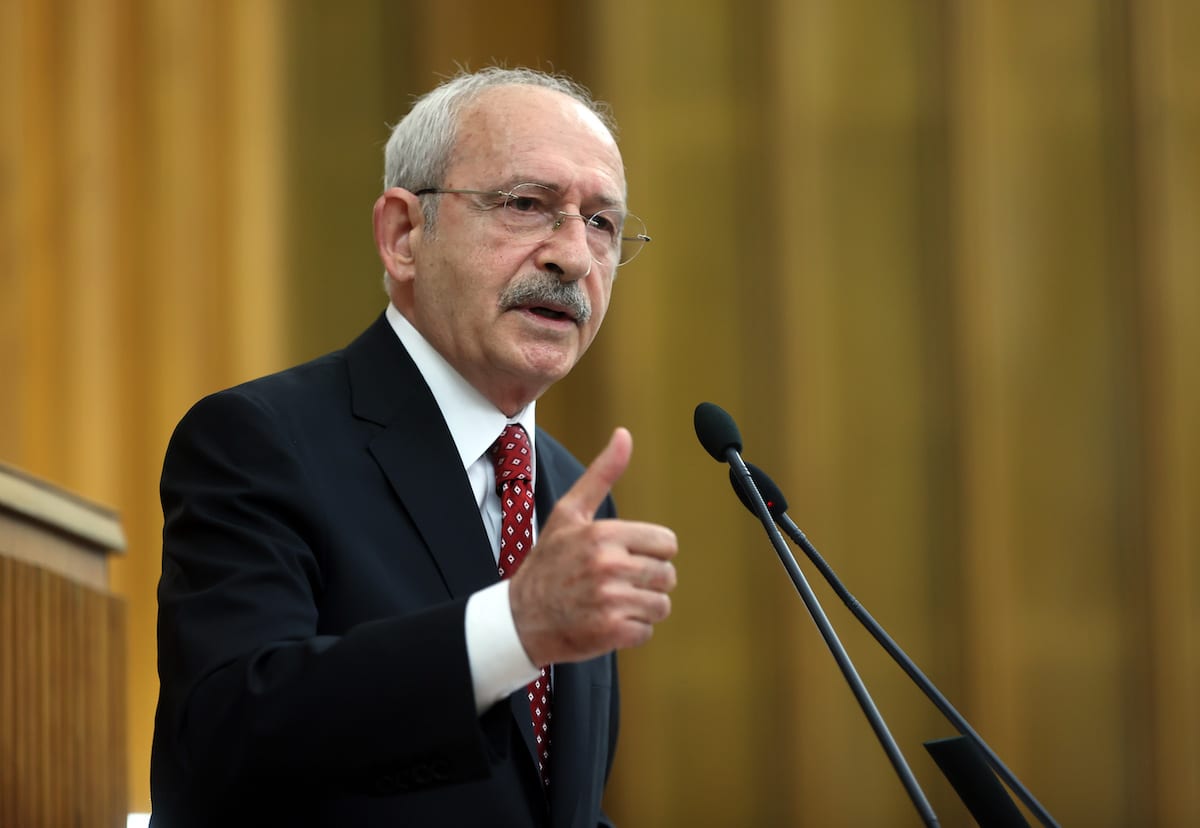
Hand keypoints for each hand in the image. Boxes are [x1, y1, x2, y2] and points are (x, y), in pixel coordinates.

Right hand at [508, 427, 677, 665]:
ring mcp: (610, 600)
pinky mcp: (610, 632)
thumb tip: (624, 435)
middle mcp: (608, 565)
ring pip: (661, 605)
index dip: (650, 552)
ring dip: (641, 607)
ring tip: (612, 602)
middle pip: (667, 575)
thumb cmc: (548, 562)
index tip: (625, 557)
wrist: (519, 618)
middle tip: (616, 583)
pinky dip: (630, 631)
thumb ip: (602, 474)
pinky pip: (647, 631)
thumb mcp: (569, 513)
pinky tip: (605, 621)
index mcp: (603, 534)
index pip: (667, 543)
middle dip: (647, 581)